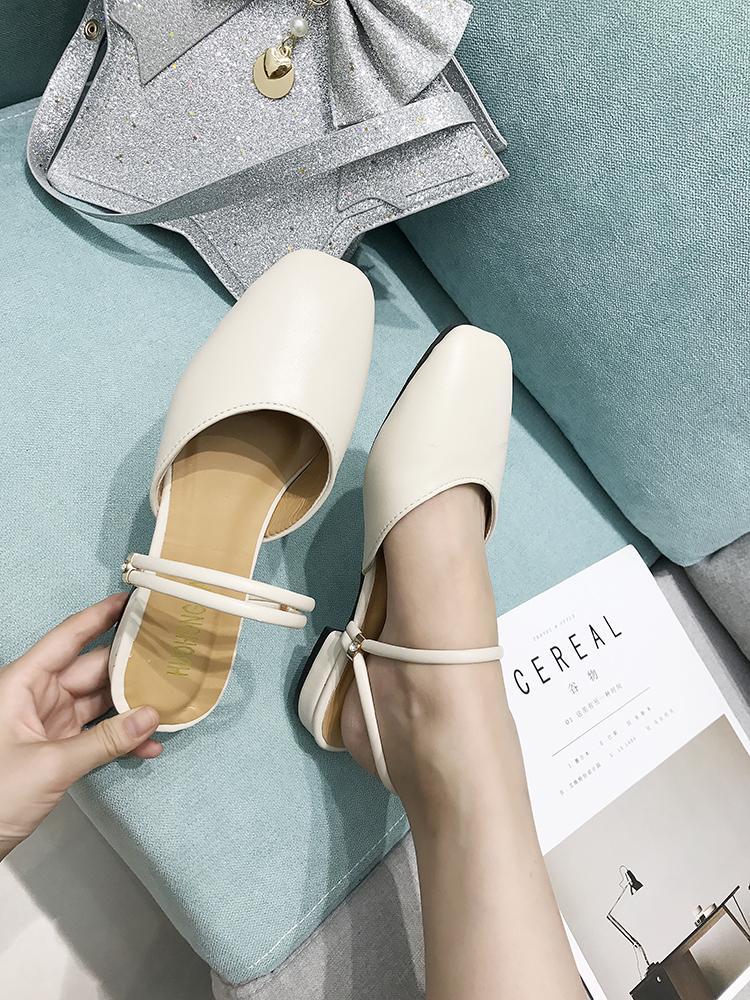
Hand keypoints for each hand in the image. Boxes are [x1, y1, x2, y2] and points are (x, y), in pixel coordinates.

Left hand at [0, 593, 160, 859]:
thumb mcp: (51, 765)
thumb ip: (105, 740)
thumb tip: (151, 716)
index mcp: (22, 684)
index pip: (68, 638)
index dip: (100, 616)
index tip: (132, 599)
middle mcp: (35, 696)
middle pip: (90, 670)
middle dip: (129, 666)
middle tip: (170, 655)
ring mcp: (46, 724)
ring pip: (97, 703)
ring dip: (130, 707)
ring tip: (170, 701)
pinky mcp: (54, 750)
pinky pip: (94, 734)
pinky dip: (119, 740)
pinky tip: (148, 745)